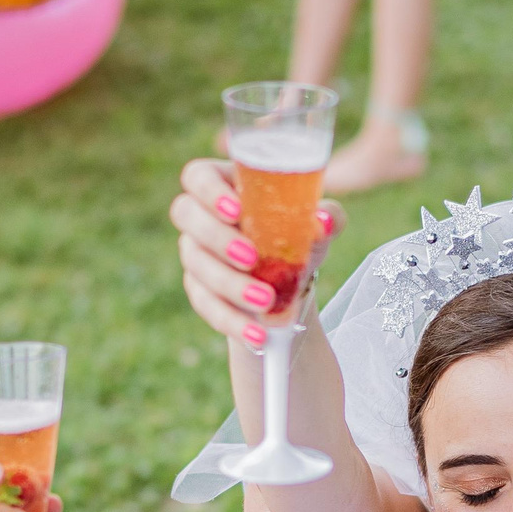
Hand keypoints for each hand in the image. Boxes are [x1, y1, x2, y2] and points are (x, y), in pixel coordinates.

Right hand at [167, 158, 341, 349]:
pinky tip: (257, 335)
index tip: (235, 209)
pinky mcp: (199, 290)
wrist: (293, 283)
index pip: (198, 175)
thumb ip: (326, 218)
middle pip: (185, 214)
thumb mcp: (317, 225)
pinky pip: (205, 304)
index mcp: (225, 185)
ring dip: (230, 285)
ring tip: (266, 301)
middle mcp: (201, 215)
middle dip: (216, 237)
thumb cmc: (299, 236)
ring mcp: (195, 253)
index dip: (209, 190)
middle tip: (251, 258)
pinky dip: (232, 321)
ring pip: (196, 264)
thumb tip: (323, 224)